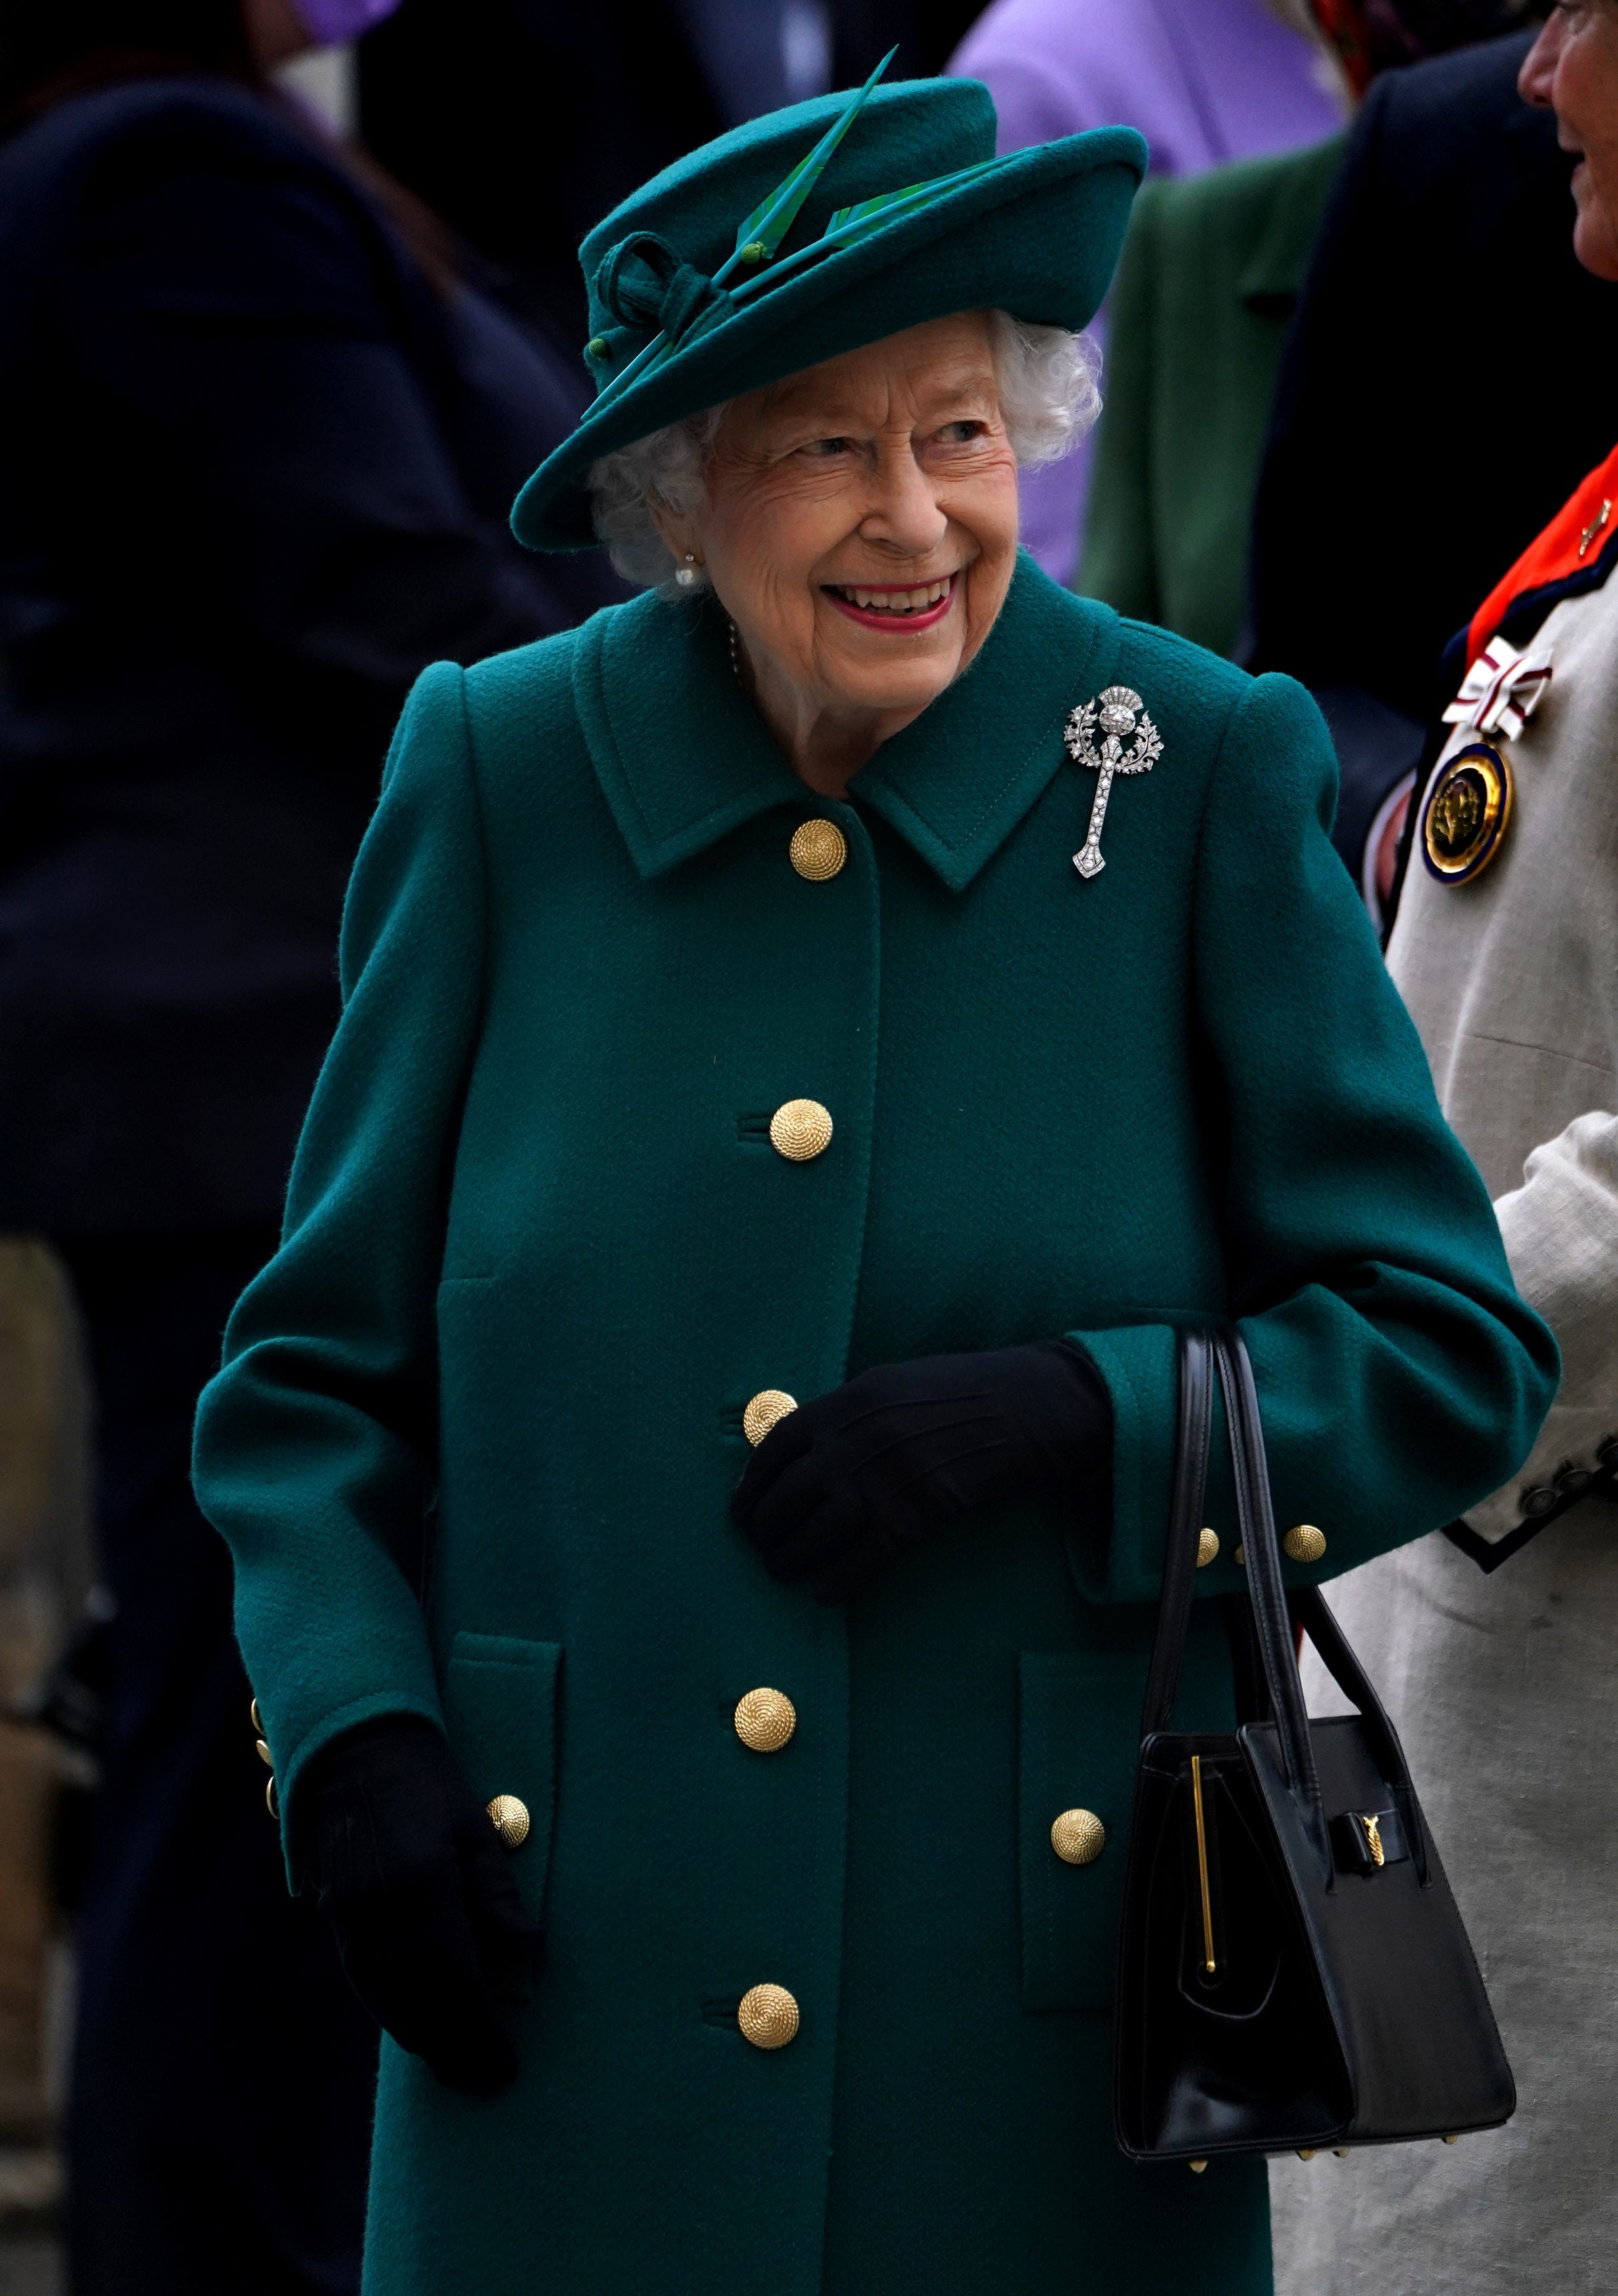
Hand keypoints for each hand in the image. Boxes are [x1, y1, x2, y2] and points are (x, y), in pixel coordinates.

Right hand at [294, 1716, 541, 2092]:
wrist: (353, 1755)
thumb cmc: (428, 1786)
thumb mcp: (477, 1832)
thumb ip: (499, 1900)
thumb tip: (526, 1960)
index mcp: (423, 1892)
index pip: (457, 1985)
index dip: (481, 2034)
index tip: (505, 2069)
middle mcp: (381, 1918)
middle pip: (422, 2007)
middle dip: (455, 2051)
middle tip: (487, 2081)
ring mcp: (352, 1923)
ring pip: (391, 2004)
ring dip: (425, 2040)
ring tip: (459, 2065)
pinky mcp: (336, 1922)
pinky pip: (369, 1986)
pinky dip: (397, 2015)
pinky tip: (420, 2027)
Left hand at [731, 1341, 1110, 1602]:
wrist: (1030, 1405)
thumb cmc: (967, 1391)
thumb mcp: (896, 1384)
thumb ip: (851, 1414)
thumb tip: (812, 1449)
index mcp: (849, 1399)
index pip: (777, 1446)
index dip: (752, 1482)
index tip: (741, 1505)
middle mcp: (857, 1437)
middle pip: (788, 1494)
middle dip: (764, 1527)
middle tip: (759, 1547)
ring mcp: (885, 1476)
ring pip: (817, 1531)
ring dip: (791, 1559)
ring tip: (782, 1571)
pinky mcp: (917, 1513)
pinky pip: (863, 1559)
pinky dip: (838, 1582)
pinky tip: (825, 1594)